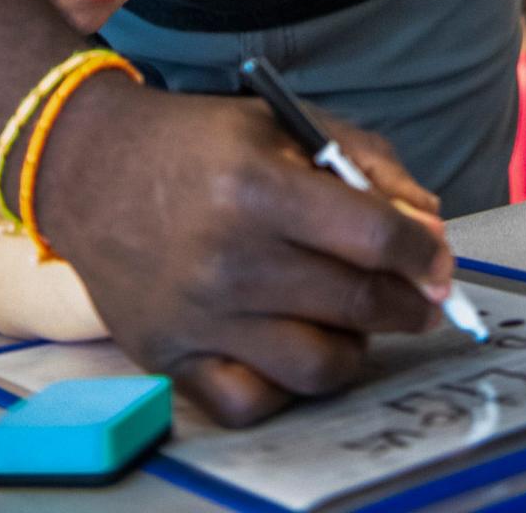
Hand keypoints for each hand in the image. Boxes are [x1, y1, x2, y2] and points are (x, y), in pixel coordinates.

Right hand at [36, 80, 451, 425]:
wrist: (90, 166)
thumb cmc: (199, 141)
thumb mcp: (287, 123)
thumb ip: (369, 165)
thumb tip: (428, 228)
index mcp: (259, 187)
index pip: (376, 239)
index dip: (425, 254)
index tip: (436, 259)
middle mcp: (229, 257)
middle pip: (357, 303)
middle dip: (408, 302)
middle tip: (417, 295)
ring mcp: (197, 314)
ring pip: (316, 364)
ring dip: (357, 347)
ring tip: (356, 321)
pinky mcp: (168, 355)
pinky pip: (251, 402)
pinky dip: (286, 386)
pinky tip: (294, 346)